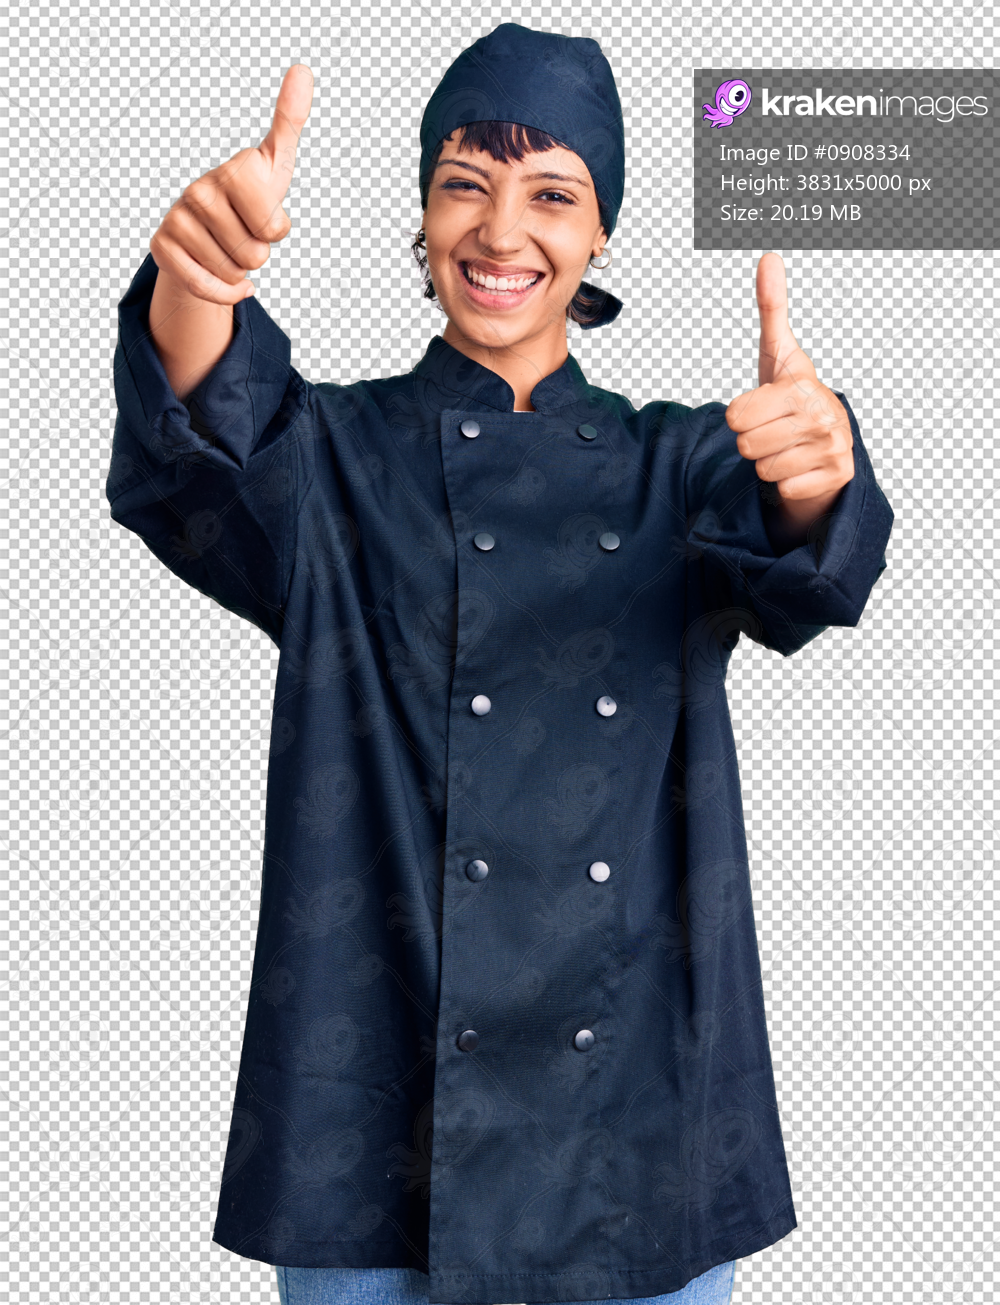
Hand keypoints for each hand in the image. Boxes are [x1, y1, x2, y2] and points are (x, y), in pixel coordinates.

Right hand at [149, 64, 313, 303]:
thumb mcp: (274, 166)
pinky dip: (223, 292)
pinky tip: (226, 278)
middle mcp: (199, 190)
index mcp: (233, 171)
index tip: (265, 214)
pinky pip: (206, 287)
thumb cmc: (247, 197)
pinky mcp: (162, 248)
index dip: (276, 229)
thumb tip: (303, 70)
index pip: (274, 226)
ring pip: (232, 273)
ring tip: (228, 246)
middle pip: (255, 256)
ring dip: (238, 271)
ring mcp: (178, 219)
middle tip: (244, 233)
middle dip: (258, 254)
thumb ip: (289, 122)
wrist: (207, 228)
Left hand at [725, 253, 854, 531]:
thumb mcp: (780, 354)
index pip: (735, 415)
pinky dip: (787, 483)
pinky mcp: (834, 479)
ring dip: (769, 462)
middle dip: (753, 441)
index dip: (740, 415)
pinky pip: (784, 490)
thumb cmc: (794, 396)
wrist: (828, 439)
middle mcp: (822, 419)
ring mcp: (832, 451)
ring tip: (786, 447)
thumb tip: (768, 258)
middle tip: (773, 430)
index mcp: (802, 388)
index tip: (761, 408)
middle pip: (746, 445)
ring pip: (762, 469)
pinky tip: (800, 466)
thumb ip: (772, 309)